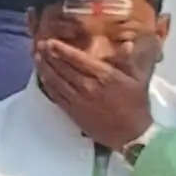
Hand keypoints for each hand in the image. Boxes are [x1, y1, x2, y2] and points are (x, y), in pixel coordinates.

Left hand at [34, 35, 152, 153]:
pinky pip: (55, 95)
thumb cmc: (136, 104)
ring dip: (45, 67)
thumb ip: (127, 61)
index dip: (62, 49)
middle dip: (49, 55)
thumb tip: (127, 44)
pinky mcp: (73, 111)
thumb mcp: (137, 79)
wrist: (131, 134)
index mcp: (105, 75)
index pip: (77, 59)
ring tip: (37, 57)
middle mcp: (88, 86)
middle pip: (63, 67)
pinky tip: (42, 76)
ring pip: (56, 80)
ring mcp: (78, 100)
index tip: (51, 41)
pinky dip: (47, 84)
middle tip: (39, 44)